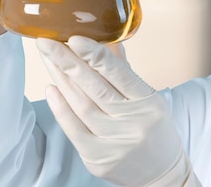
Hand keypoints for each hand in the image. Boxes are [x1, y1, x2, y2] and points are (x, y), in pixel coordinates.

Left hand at [37, 36, 198, 186]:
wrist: (164, 174)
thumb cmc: (156, 131)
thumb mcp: (150, 99)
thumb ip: (126, 74)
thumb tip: (107, 44)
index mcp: (150, 102)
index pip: (119, 74)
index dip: (95, 55)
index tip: (74, 38)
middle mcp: (133, 122)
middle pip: (95, 87)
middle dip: (68, 62)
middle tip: (47, 42)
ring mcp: (115, 142)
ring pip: (81, 105)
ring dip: (61, 79)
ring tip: (47, 59)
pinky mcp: (98, 159)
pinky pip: (74, 129)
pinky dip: (61, 108)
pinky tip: (51, 88)